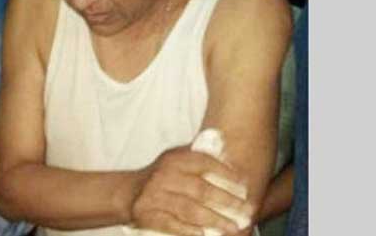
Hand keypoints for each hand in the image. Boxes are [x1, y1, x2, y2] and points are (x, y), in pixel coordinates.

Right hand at [131, 146, 254, 235]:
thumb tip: (227, 148)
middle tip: (247, 210)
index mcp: (174, 159)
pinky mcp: (147, 214)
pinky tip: (204, 234)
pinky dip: (189, 231)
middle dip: (227, 201)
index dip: (227, 174)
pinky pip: (171, 224)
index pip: (204, 163)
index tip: (245, 185)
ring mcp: (154, 196)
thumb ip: (199, 156)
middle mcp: (163, 175)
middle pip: (200, 189)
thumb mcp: (177, 160)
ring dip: (215, 219)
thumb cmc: (162, 177)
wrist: (128, 193)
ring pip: (189, 209)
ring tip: (233, 226)